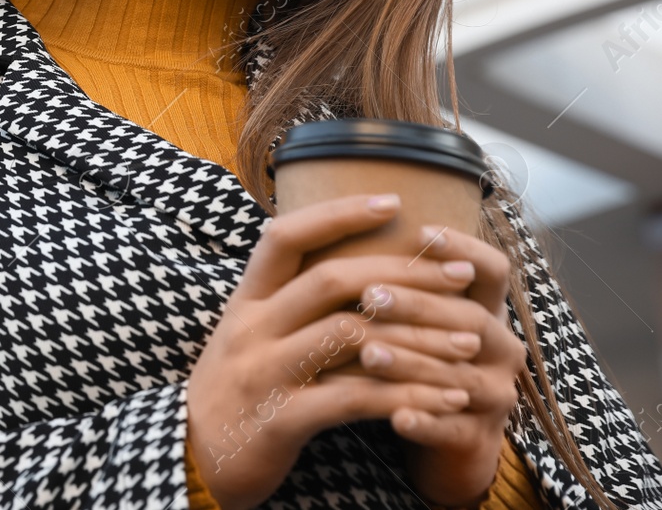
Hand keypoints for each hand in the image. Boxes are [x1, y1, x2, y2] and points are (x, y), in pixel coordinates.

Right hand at [186, 194, 492, 509]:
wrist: (192, 458)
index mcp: (246, 300)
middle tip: (462, 274)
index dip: (338, 214)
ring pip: (352, 338)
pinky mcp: (281, 420)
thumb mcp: (250, 335)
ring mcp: (264, 373)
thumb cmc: (236, 390)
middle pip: (331, 280)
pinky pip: (354, 399)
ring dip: (420, 337)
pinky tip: (446, 398)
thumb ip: (289, 303)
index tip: (393, 202)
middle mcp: (252, 328)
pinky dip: (407, 395)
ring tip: (469, 340)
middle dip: (405, 274)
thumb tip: (350, 268)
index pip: (286, 236)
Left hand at [351, 224, 526, 506]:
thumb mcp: (408, 318)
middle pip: (469, 317)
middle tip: (370, 295)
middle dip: (418, 304)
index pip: (492, 268)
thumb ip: (390, 278)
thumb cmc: (411, 361)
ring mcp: (495, 393)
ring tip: (368, 354)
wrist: (435, 439)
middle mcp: (498, 346)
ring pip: (459, 374)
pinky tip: (395, 415)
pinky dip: (425, 420)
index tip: (419, 229)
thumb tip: (331, 221)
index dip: (463, 246)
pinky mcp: (480, 438)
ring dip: (412, 361)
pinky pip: (455, 428)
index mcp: (484, 309)